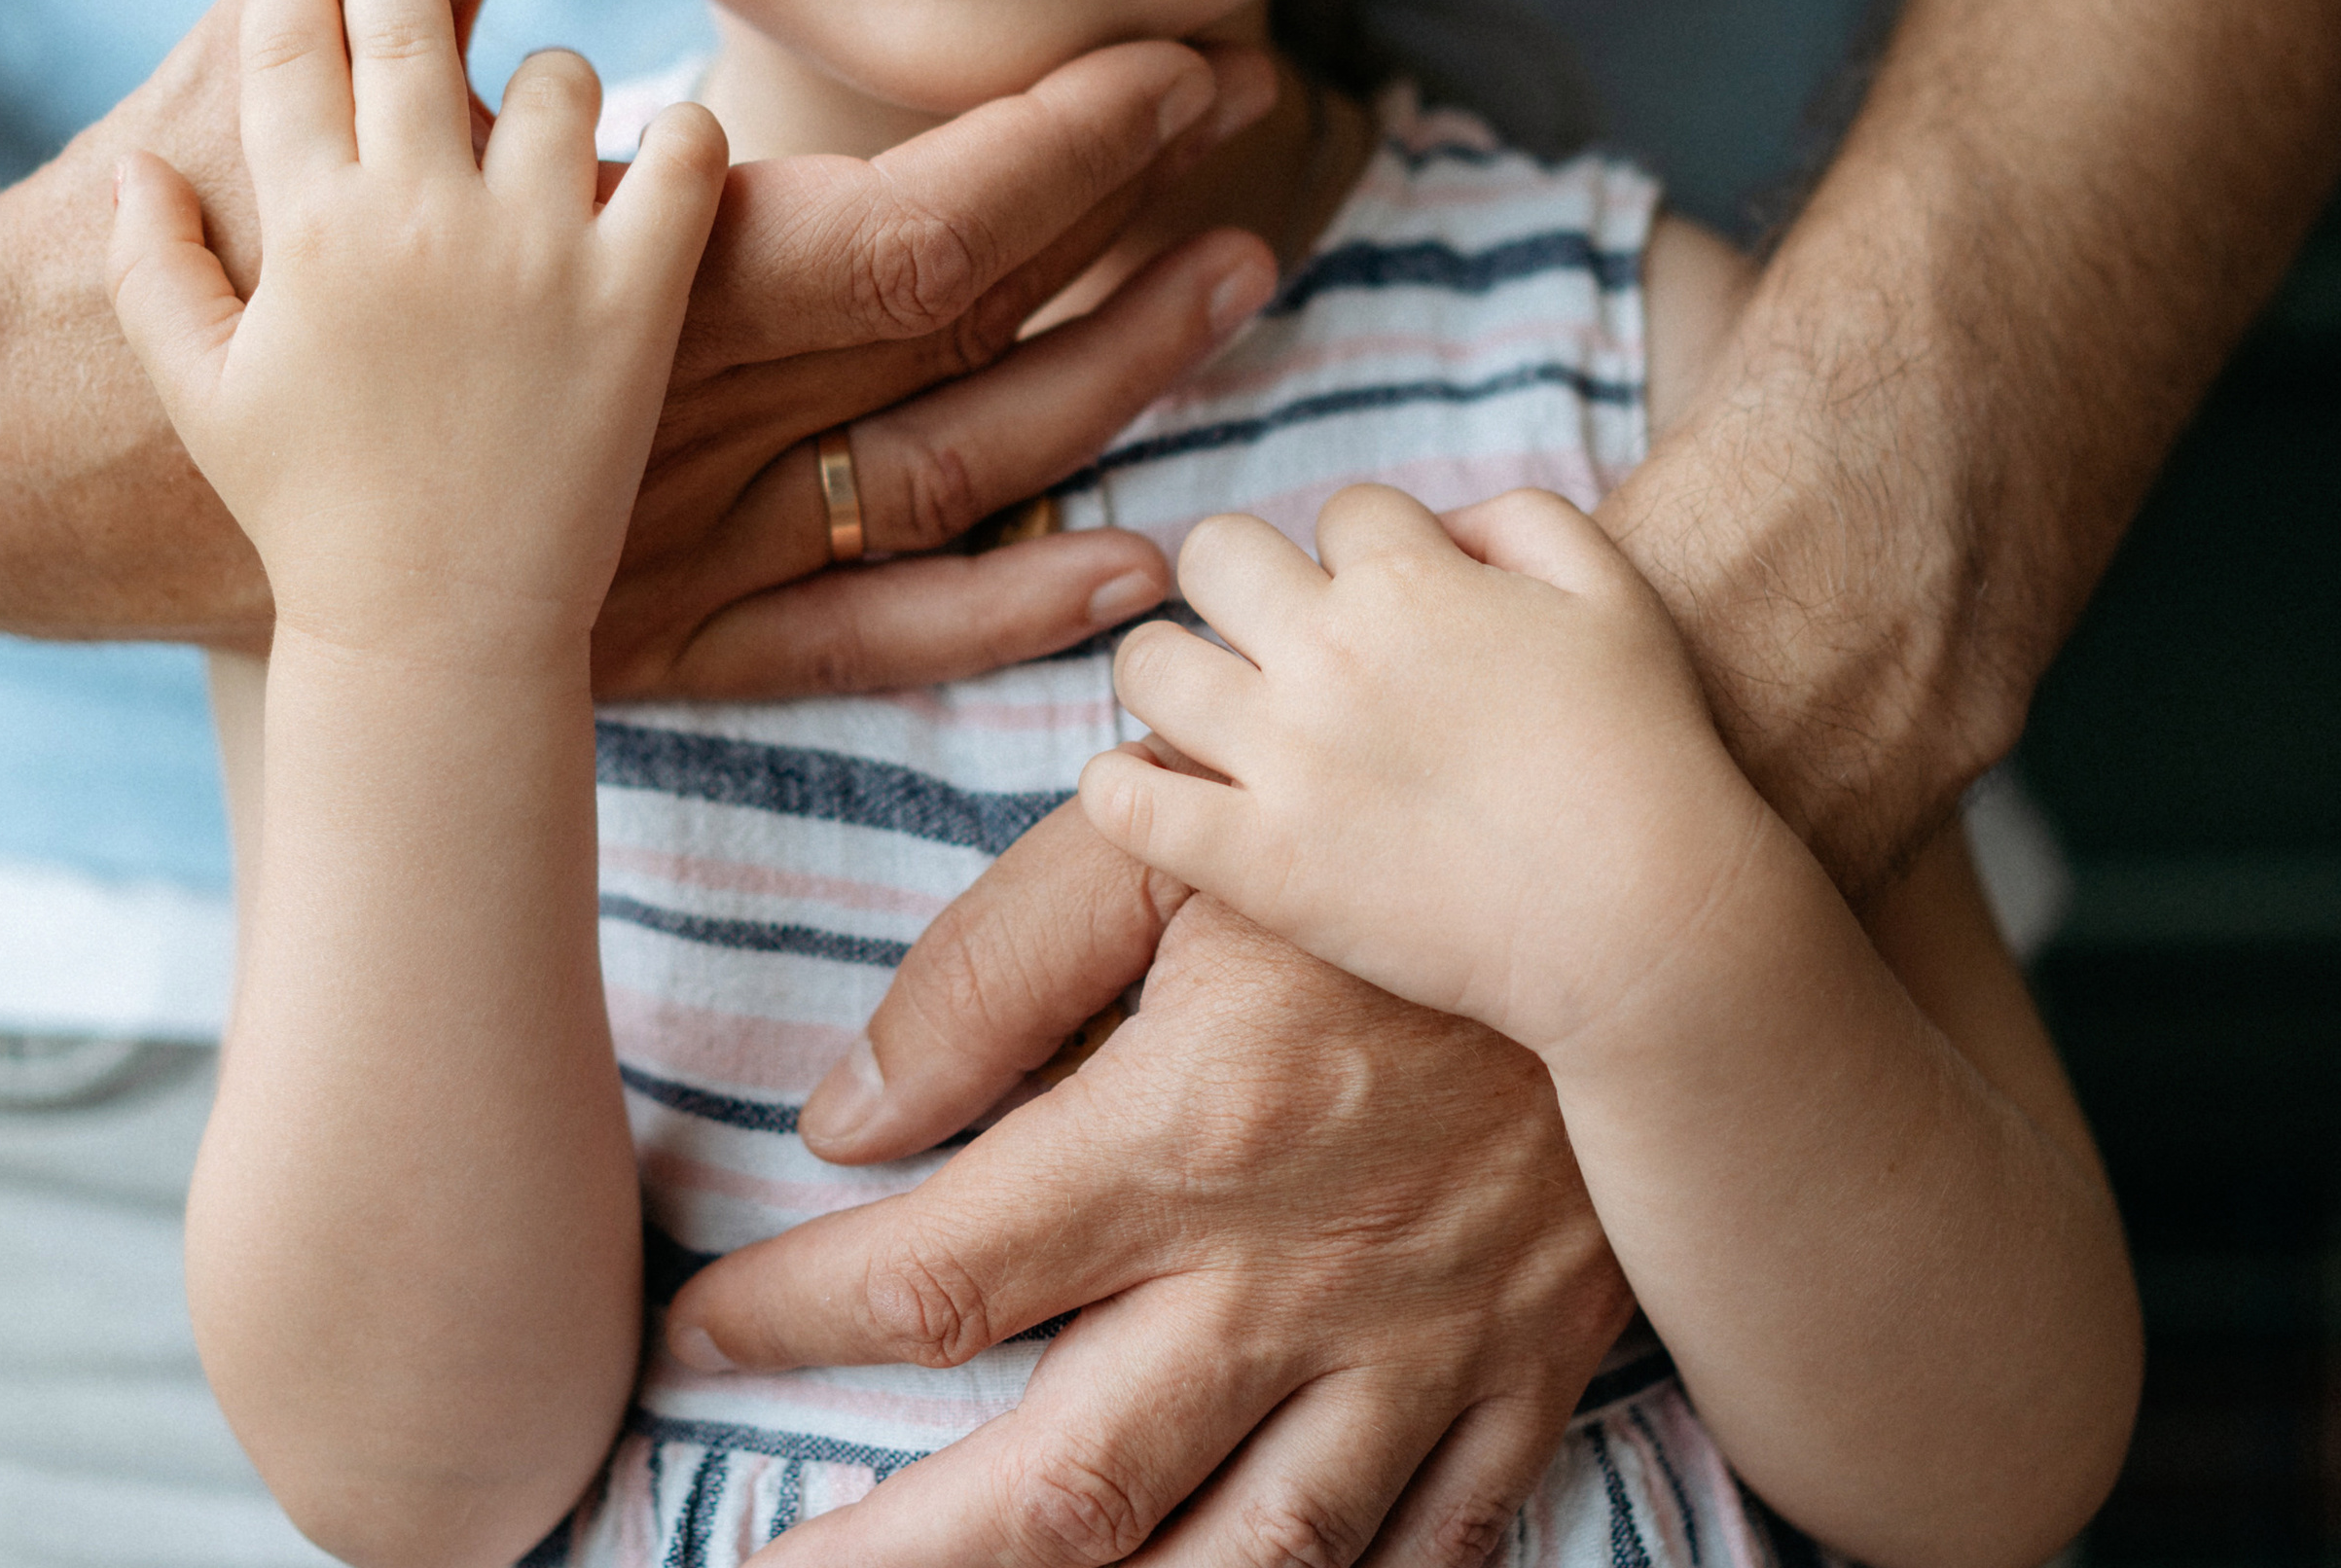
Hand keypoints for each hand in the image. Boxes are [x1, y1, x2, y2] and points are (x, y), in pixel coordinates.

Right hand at [0, 0, 1273, 670]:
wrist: (81, 444)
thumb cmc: (222, 207)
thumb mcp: (342, 23)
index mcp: (641, 271)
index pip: (927, 217)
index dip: (1076, 144)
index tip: (1191, 59)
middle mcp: (690, 421)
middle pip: (973, 334)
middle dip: (1126, 220)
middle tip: (1251, 116)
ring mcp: (679, 548)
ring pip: (949, 482)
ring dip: (1112, 386)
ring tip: (1243, 280)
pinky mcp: (650, 635)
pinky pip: (854, 640)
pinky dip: (994, 612)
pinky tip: (1124, 566)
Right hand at [107, 0, 724, 664]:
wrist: (432, 628)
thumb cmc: (307, 516)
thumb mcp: (200, 394)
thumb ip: (157, 270)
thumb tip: (136, 177)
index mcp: (304, 227)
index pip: (286, 45)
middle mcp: (416, 218)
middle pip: (404, 18)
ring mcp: (533, 254)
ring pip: (559, 78)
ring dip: (549, 77)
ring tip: (540, 103)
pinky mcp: (635, 303)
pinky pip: (686, 160)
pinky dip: (683, 138)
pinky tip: (664, 153)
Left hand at [668, 804, 1634, 1567]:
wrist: (1639, 881)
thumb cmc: (1380, 845)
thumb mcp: (1171, 844)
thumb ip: (997, 970)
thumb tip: (848, 1119)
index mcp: (1182, 1137)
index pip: (933, 1276)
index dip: (786, 1320)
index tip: (701, 1333)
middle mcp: (1279, 1281)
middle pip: (1049, 1491)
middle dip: (880, 1563)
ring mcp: (1406, 1355)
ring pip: (1225, 1567)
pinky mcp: (1511, 1378)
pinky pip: (1417, 1552)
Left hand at [1086, 486, 1759, 1060]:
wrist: (1649, 923)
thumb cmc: (1645, 753)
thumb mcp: (1612, 593)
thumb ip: (1521, 521)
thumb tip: (1437, 525)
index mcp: (1412, 582)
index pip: (1342, 512)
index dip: (1369, 557)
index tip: (1394, 613)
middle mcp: (1329, 652)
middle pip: (1213, 553)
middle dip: (1243, 584)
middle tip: (1275, 645)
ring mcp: (1285, 759)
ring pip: (1145, 664)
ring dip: (1171, 675)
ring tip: (1210, 713)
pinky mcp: (1258, 863)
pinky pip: (1127, 801)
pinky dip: (1122, 789)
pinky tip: (1156, 792)